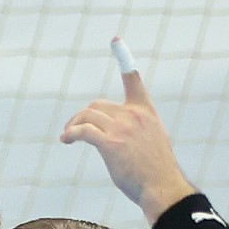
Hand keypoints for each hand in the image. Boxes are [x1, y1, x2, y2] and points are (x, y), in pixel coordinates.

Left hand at [62, 63, 194, 214]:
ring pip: (88, 116)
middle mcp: (133, 115)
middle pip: (97, 105)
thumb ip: (135, 131)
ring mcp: (122, 128)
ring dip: (74, 125)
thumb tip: (112, 137)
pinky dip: (71, 133)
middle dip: (82, 115)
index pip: (133, 78)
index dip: (124, 58)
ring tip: (68, 136)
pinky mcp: (110, 143)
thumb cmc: (156, 173)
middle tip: (73, 130)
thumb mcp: (152, 143)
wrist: (162, 188)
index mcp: (146, 112)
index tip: (115, 40)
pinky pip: (83, 130)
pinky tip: (66, 140)